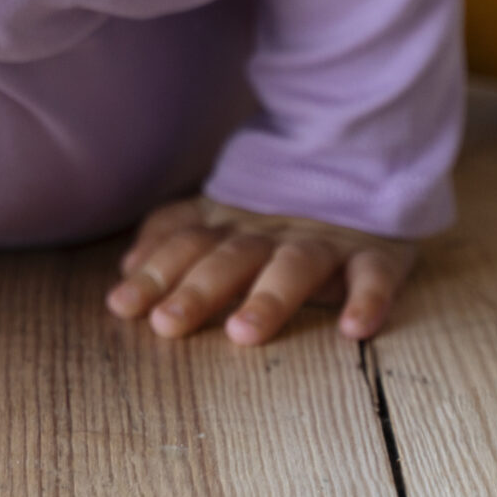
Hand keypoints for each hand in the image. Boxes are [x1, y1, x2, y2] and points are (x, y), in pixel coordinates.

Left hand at [106, 197, 416, 345]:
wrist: (361, 163)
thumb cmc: (278, 212)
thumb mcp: (220, 216)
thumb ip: (172, 235)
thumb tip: (126, 268)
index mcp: (232, 226)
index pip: (187, 246)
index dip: (154, 273)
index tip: (121, 306)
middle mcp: (272, 233)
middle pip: (231, 258)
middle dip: (197, 290)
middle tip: (167, 325)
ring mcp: (325, 242)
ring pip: (295, 265)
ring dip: (269, 298)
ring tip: (243, 333)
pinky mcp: (375, 253)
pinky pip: (374, 274)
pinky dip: (368, 298)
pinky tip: (354, 328)